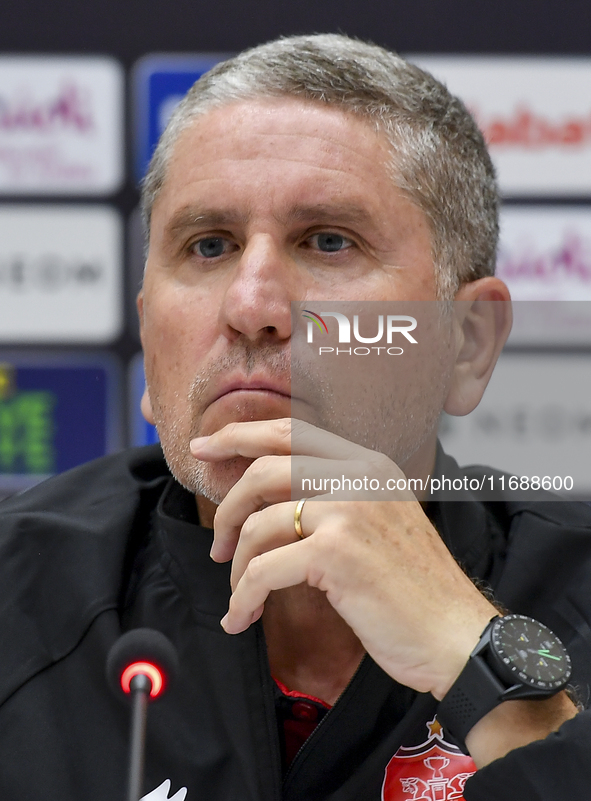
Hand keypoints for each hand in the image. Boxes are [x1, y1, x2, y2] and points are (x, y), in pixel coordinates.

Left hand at [190, 418, 495, 698]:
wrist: (456, 633)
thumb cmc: (415, 587)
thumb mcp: (379, 521)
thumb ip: (335, 497)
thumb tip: (270, 500)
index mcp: (369, 464)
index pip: (291, 432)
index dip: (240, 434)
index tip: (205, 447)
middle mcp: (360, 476)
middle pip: (265, 468)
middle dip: (227, 506)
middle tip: (218, 544)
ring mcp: (349, 510)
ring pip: (258, 524)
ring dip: (239, 566)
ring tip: (240, 593)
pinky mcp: (337, 553)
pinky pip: (263, 571)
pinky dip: (243, 598)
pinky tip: (242, 617)